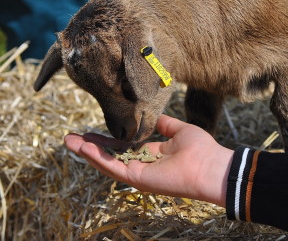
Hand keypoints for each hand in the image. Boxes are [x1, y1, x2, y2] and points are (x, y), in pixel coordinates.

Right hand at [64, 115, 233, 206]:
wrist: (211, 166)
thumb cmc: (199, 148)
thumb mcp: (178, 130)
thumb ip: (164, 124)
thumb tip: (153, 116)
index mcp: (150, 153)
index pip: (122, 146)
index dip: (106, 140)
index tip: (91, 132)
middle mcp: (140, 163)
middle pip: (110, 155)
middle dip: (90, 146)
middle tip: (71, 137)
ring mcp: (137, 172)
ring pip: (106, 162)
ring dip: (87, 152)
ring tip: (69, 142)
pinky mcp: (137, 178)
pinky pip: (113, 168)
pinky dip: (97, 158)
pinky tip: (83, 148)